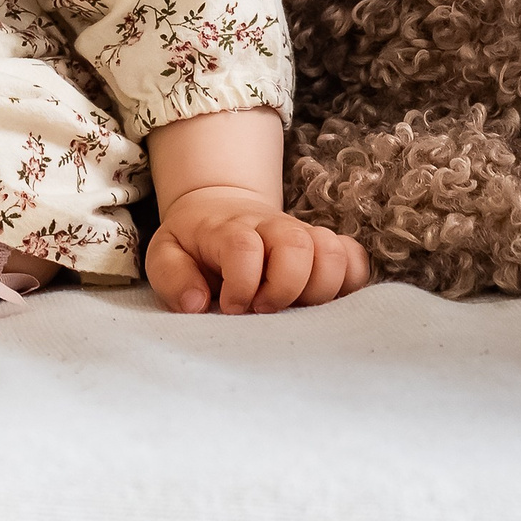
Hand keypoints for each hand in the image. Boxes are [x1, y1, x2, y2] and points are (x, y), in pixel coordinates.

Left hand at [144, 184, 368, 314]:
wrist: (221, 211)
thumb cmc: (193, 245)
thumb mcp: (166, 255)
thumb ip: (173, 278)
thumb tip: (197, 304)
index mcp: (228, 229)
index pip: (244, 246)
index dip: (242, 283)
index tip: (232, 307)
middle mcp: (271, 228)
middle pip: (298, 245)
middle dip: (285, 286)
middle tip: (264, 309)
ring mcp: (302, 235)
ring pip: (333, 252)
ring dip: (319, 288)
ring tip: (294, 308)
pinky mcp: (325, 248)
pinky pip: (355, 260)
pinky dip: (348, 283)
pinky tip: (322, 303)